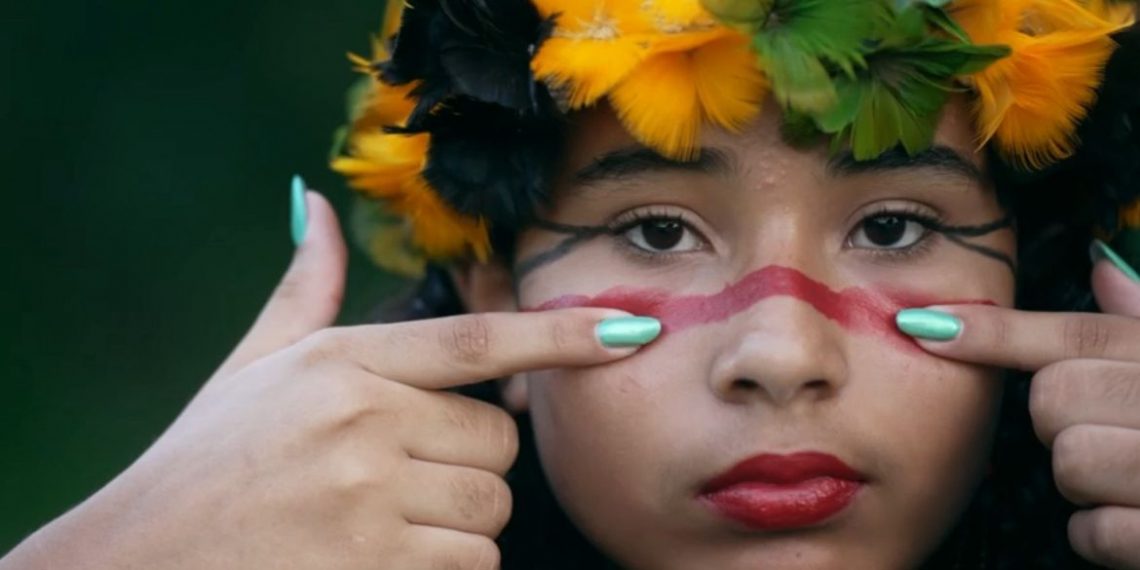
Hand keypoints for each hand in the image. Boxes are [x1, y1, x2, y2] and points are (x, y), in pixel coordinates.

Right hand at [1, 190, 644, 569]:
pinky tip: (379, 558)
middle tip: (396, 476)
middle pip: (495, 444)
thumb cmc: (203, 464)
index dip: (562, 333)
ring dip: (458, 522)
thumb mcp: (251, 368)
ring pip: (490, 510)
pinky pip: (471, 566)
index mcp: (340, 364)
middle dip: (466, 464)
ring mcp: (370, 502)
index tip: (630, 329)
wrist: (135, 563)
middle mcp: (362, 424)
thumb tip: (310, 202)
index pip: (475, 342)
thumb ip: (302, 289)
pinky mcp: (377, 567)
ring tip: (380, 522)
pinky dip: (444, 567)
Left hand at [902, 250, 1139, 568]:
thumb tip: (1102, 265)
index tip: (922, 326)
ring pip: (1069, 462)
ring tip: (1134, 480)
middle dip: (1064, 420)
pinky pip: (1093, 531)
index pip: (1079, 336)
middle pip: (1055, 399)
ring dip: (1086, 482)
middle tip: (1113, 431)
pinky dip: (1105, 536)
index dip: (995, 332)